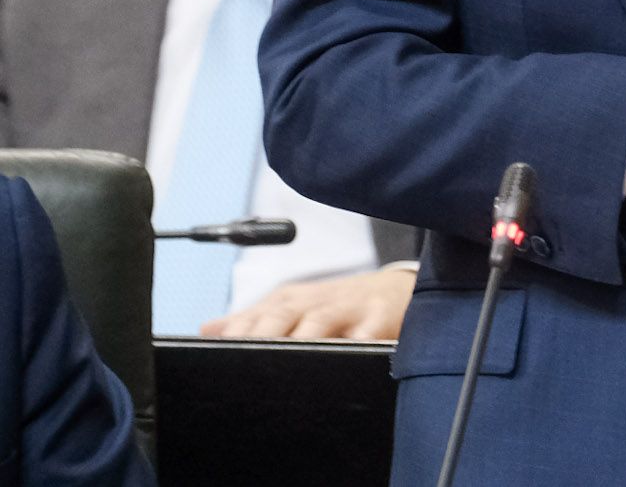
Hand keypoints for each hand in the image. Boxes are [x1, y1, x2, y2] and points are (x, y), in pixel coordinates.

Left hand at [200, 266, 414, 340]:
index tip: (217, 352)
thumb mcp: (297, 306)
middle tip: (246, 356)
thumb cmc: (340, 305)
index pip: (257, 314)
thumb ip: (255, 320)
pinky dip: (359, 339)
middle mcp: (317, 301)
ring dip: (304, 335)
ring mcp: (350, 307)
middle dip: (264, 333)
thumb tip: (208, 330)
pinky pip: (369, 329)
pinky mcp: (382, 316)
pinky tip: (349, 348)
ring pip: (321, 319)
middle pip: (284, 314)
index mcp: (292, 300)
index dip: (238, 333)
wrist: (398, 288)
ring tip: (289, 355)